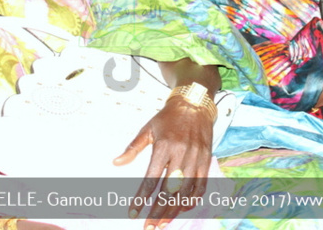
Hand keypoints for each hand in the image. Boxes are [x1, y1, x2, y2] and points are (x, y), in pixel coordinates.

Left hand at [113, 98, 213, 226]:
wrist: (194, 104)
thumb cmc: (168, 118)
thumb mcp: (148, 129)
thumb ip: (133, 148)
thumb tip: (116, 163)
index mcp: (164, 146)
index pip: (151, 179)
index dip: (141, 199)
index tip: (133, 213)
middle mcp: (181, 153)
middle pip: (169, 190)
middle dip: (158, 211)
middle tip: (149, 227)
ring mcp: (195, 158)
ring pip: (186, 191)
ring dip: (175, 210)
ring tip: (164, 222)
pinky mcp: (206, 160)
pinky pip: (201, 185)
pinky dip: (193, 200)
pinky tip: (183, 209)